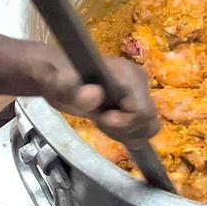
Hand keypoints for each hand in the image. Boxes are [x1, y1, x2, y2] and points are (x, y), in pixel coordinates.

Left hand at [43, 56, 159, 143]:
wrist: (58, 76)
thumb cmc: (58, 80)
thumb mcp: (59, 88)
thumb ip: (74, 92)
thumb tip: (93, 95)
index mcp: (128, 74)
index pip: (143, 112)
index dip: (124, 123)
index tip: (101, 119)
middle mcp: (139, 80)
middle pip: (148, 120)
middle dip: (124, 129)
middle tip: (99, 121)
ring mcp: (140, 90)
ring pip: (148, 126)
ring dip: (125, 132)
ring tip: (102, 121)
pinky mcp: (137, 100)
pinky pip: (144, 125)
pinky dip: (128, 131)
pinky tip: (109, 124)